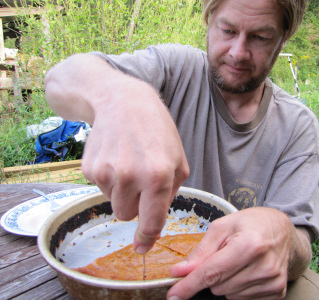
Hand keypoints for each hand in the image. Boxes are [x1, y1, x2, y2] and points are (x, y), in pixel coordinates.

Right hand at [45, 54, 189, 253]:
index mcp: (158, 176)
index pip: (151, 221)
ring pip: (113, 203)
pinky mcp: (88, 168)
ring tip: (128, 163)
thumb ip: (172, 192)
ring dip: (122, 191)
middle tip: (140, 179)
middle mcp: (130, 177)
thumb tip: (155, 220)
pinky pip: (100, 189)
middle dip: (135, 205)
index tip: (142, 248)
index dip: (147, 239)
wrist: (122, 101)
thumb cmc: (157, 130)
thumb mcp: (178, 159)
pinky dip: (108, 179)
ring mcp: (106, 172)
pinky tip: (115, 156)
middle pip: (127, 216)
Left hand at [168, 207, 310, 299]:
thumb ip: (201, 251)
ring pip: (229, 295)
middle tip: (223, 256)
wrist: (282, 230)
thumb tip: (179, 272)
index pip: (212, 272)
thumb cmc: (250, 224)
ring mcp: (272, 281)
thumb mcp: (222, 227)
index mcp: (249, 244)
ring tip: (238, 261)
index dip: (189, 285)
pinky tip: (246, 271)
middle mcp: (264, 266)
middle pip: (218, 286)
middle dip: (212, 274)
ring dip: (226, 281)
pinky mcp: (277, 292)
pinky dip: (238, 288)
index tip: (173, 294)